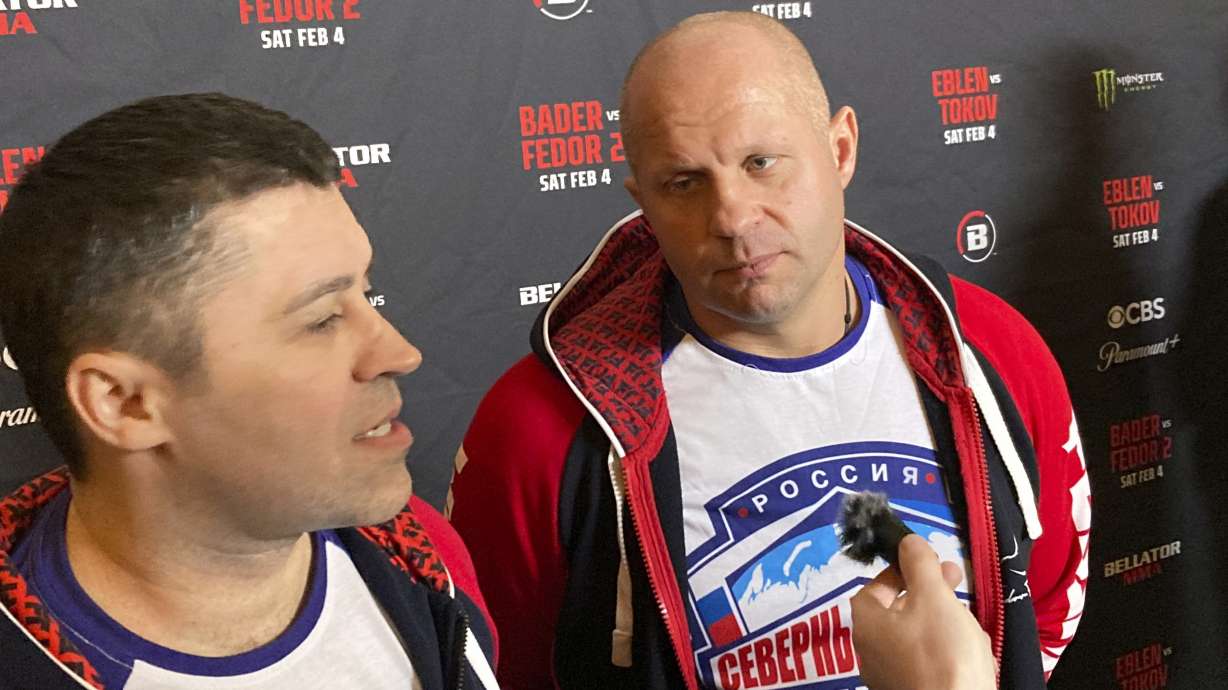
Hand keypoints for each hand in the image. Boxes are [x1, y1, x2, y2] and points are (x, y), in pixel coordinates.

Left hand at [850, 534, 996, 689]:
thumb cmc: (940, 652)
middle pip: (897, 610)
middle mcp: (870, 651)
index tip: (925, 563)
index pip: (873, 587)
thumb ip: (919, 565)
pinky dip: (947, 649)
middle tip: (955, 580)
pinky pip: (928, 660)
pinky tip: (971, 650)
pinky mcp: (913, 689)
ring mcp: (890, 675)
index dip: (898, 570)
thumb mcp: (932, 597)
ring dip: (943, 620)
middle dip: (928, 592)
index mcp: (866, 624)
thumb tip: (907, 541)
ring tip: (969, 620)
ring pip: (916, 635)